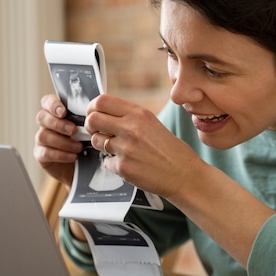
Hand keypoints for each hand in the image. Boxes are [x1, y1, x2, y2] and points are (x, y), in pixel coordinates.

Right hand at [34, 94, 84, 186]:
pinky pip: (45, 152)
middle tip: (74, 130)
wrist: (85, 167)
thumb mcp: (89, 129)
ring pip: (43, 135)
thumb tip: (94, 113)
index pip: (47, 102)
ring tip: (79, 147)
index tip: (63, 112)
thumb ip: (87, 119)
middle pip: (42, 117)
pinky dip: (60, 154)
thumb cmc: (88, 143)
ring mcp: (42, 139)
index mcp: (57, 112)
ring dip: (63, 141)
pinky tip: (73, 156)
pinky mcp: (41, 155)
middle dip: (59, 124)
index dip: (53, 105)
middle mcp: (46, 124)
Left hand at [85, 94, 200, 198]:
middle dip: (91, 126)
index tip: (94, 115)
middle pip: (92, 119)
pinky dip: (115, 164)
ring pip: (96, 141)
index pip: (102, 101)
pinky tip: (131, 164)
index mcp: (139, 113)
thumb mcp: (152, 124)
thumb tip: (104, 114)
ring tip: (119, 150)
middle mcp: (131, 127)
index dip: (92, 108)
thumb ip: (129, 117)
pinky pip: (106, 162)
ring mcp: (126, 148)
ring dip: (102, 146)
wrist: (184, 174)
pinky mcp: (123, 167)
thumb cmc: (171, 150)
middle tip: (99, 132)